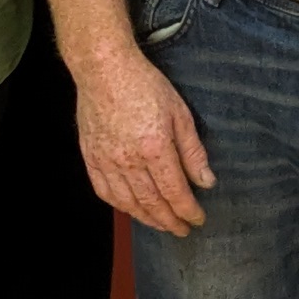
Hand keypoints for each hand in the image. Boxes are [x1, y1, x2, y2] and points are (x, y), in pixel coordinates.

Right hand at [72, 41, 213, 235]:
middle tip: (182, 229)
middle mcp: (129, 161)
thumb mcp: (180, 113)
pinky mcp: (91, 157)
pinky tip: (131, 209)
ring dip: (147, 219)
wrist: (104, 69)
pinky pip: (105, 192)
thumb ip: (193, 151)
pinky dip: (120, 206)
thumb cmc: (144, 85)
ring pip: (128, 203)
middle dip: (170, 221)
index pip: (175, 193)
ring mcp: (107, 161)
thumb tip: (206, 181)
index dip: (188, 211)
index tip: (198, 219)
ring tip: (161, 224)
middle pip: (152, 204)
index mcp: (155, 149)